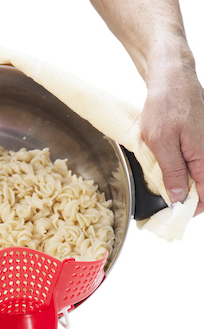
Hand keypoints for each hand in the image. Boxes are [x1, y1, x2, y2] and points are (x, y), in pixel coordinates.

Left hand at [141, 62, 203, 215]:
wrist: (171, 79)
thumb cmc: (166, 106)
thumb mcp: (161, 143)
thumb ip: (172, 171)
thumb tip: (179, 197)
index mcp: (201, 156)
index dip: (192, 208)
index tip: (176, 216)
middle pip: (201, 184)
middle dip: (184, 197)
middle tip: (164, 203)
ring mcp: (201, 145)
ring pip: (195, 173)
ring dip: (180, 183)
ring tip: (162, 187)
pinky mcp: (195, 140)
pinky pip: (190, 161)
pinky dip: (179, 169)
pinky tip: (165, 169)